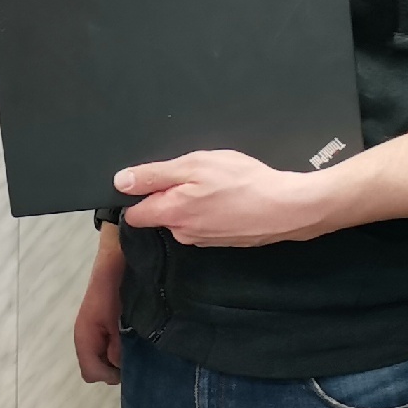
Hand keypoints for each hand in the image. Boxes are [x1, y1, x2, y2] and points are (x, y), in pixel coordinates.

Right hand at [74, 226, 124, 384]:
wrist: (117, 256)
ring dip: (124, 354)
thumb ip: (118, 347)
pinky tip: (139, 332)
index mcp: (84, 337)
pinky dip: (126, 343)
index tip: (129, 361)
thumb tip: (122, 367)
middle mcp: (88, 338)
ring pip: (109, 358)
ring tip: (141, 340)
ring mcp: (98, 332)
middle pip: (100, 369)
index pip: (92, 373)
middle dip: (119, 365)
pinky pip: (114, 345)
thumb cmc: (114, 287)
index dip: (111, 373)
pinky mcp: (108, 325)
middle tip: (137, 349)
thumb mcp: (117, 319)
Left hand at [117, 150, 335, 247]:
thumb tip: (121, 182)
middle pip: (160, 213)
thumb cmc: (243, 182)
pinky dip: (213, 210)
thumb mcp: (194, 166)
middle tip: (197, 175)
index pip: (134, 213)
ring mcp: (203, 240)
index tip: (154, 179)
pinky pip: (205, 222)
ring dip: (194, 201)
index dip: (139, 194)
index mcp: (169, 214)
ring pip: (185, 218)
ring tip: (219, 185)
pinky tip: (231, 197)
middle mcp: (182, 233)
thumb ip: (154, 175)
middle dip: (171, 194)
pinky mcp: (222, 241)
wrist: (286, 208)